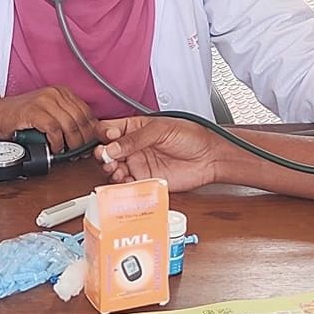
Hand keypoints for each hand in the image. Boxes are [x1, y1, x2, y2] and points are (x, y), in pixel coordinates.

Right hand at [0, 86, 100, 153]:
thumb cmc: (24, 117)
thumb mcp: (50, 114)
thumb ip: (67, 120)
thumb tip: (86, 137)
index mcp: (63, 92)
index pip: (87, 112)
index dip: (91, 131)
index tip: (91, 145)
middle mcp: (56, 93)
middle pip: (81, 120)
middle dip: (83, 140)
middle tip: (80, 153)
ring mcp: (45, 101)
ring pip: (70, 125)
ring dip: (71, 144)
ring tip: (68, 152)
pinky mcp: (35, 111)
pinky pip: (54, 129)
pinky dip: (57, 142)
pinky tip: (55, 148)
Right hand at [97, 116, 225, 190]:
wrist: (209, 157)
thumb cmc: (191, 137)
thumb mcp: (161, 130)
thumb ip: (136, 138)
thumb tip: (113, 147)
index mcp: (135, 128)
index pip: (109, 130)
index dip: (103, 135)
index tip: (106, 140)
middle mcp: (134, 147)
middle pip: (108, 152)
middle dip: (104, 155)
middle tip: (107, 158)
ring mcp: (139, 164)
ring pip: (114, 170)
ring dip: (111, 171)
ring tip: (117, 170)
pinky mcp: (146, 180)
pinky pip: (128, 185)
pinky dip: (122, 186)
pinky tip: (125, 181)